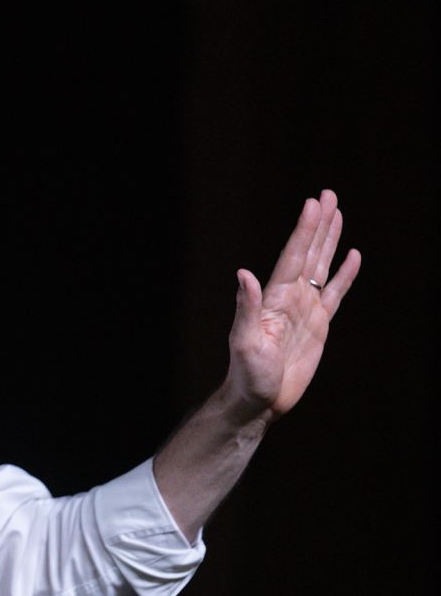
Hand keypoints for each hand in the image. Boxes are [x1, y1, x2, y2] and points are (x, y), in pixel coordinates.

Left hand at [225, 189, 361, 422]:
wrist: (258, 401)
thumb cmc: (247, 375)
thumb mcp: (244, 342)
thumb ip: (246, 307)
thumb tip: (243, 273)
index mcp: (273, 298)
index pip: (292, 256)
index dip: (304, 230)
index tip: (313, 203)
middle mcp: (289, 298)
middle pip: (308, 253)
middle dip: (318, 225)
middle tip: (328, 194)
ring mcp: (304, 309)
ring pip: (321, 267)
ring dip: (329, 240)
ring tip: (337, 212)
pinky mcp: (318, 325)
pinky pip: (335, 293)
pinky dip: (344, 275)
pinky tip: (352, 256)